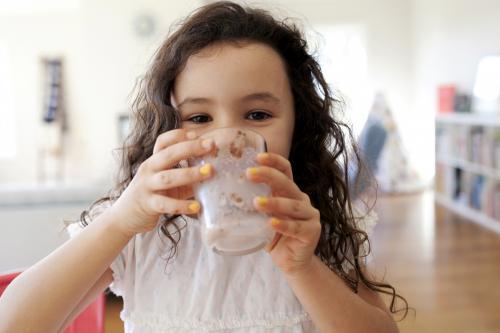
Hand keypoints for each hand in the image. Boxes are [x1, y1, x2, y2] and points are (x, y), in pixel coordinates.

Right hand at [110, 129, 214, 235]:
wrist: (125, 216)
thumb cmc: (153, 196)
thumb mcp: (168, 182)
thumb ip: (186, 175)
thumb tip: (213, 170)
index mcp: (154, 161)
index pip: (163, 141)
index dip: (179, 135)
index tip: (197, 134)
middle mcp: (149, 169)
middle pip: (168, 154)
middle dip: (191, 148)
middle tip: (211, 146)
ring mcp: (147, 186)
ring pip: (168, 177)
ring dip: (190, 173)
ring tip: (209, 172)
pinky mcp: (148, 204)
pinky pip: (166, 204)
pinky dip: (182, 205)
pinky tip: (197, 206)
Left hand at [246, 152, 321, 276]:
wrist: (291, 262)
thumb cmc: (273, 236)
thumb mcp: (260, 217)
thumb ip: (251, 205)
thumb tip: (221, 194)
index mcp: (289, 192)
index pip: (285, 170)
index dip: (274, 161)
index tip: (257, 157)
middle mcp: (301, 200)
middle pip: (287, 183)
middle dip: (268, 176)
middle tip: (249, 174)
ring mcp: (310, 215)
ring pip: (292, 205)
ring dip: (273, 202)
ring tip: (256, 203)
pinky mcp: (312, 231)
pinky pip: (296, 227)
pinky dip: (283, 225)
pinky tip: (271, 224)